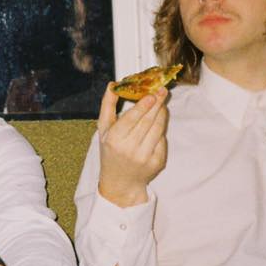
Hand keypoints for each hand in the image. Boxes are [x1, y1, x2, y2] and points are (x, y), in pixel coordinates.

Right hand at [97, 83, 167, 207]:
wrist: (120, 180)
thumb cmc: (110, 150)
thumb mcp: (103, 129)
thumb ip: (107, 105)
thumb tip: (112, 85)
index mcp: (114, 139)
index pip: (131, 119)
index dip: (143, 106)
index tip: (151, 94)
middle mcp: (129, 148)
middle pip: (147, 122)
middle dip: (156, 105)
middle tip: (162, 91)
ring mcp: (144, 157)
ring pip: (158, 129)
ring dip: (161, 114)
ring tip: (161, 104)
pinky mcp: (157, 163)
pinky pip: (162, 140)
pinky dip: (161, 130)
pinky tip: (157, 123)